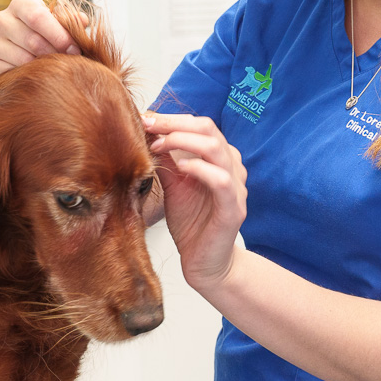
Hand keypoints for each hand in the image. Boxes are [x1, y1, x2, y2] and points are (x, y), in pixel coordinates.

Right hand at [0, 0, 85, 78]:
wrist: (24, 52)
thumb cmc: (46, 35)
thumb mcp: (60, 24)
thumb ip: (72, 22)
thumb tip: (82, 20)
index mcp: (21, 4)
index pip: (37, 16)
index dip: (58, 34)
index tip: (75, 48)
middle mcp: (1, 19)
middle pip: (31, 40)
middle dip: (54, 53)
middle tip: (68, 62)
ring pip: (22, 59)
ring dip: (42, 66)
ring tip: (53, 68)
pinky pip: (9, 72)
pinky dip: (25, 75)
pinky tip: (34, 74)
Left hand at [144, 113, 247, 291]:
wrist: (204, 262)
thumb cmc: (192, 222)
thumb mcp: (174, 183)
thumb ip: (167, 159)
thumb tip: (147, 131)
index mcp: (219, 157)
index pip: (199, 125)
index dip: (171, 118)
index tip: (144, 118)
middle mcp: (231, 166)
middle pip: (208, 128)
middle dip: (174, 123)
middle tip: (147, 125)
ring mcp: (235, 187)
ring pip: (216, 148)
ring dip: (183, 141)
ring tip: (158, 146)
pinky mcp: (233, 209)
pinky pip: (221, 180)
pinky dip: (200, 169)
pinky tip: (181, 169)